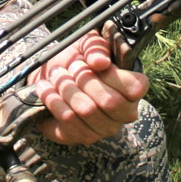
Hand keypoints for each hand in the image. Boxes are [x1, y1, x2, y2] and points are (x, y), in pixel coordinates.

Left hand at [31, 32, 146, 144]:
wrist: (52, 75)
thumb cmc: (77, 59)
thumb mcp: (87, 44)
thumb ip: (96, 47)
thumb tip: (100, 62)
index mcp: (132, 89)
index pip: (135, 88)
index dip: (112, 74)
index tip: (91, 63)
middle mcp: (123, 113)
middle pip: (109, 101)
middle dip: (84, 80)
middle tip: (68, 67)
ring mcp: (103, 128)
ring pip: (86, 110)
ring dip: (66, 88)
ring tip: (55, 75)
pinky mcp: (79, 137)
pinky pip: (67, 120)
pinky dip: (53, 100)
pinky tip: (45, 88)